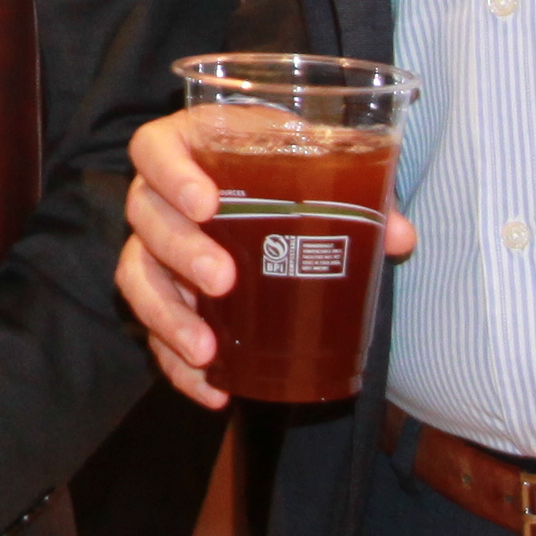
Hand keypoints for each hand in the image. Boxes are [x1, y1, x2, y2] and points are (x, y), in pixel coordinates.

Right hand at [116, 113, 413, 406]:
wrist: (266, 186)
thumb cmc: (279, 165)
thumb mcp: (311, 162)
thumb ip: (357, 190)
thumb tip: (398, 237)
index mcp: (187, 145)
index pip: (155, 149)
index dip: (171, 174)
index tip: (207, 203)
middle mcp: (156, 194)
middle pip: (146, 217)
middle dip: (182, 252)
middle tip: (224, 280)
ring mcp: (152, 246)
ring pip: (138, 277)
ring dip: (169, 318)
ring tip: (207, 350)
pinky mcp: (160, 294)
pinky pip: (153, 331)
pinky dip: (177, 365)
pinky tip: (213, 389)